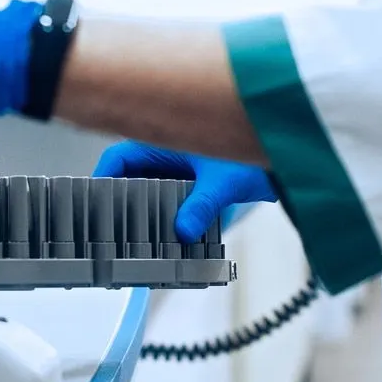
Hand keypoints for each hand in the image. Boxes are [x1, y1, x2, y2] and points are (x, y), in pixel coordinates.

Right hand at [94, 142, 276, 242]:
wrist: (285, 159)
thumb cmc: (253, 157)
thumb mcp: (223, 182)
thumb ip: (203, 205)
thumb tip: (184, 229)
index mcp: (164, 141)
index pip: (118, 158)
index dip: (103, 179)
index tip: (96, 204)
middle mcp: (165, 156)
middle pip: (127, 180)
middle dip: (120, 204)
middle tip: (112, 230)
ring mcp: (176, 172)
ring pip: (145, 194)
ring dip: (142, 215)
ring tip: (133, 240)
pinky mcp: (189, 189)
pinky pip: (164, 204)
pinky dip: (161, 219)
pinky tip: (161, 239)